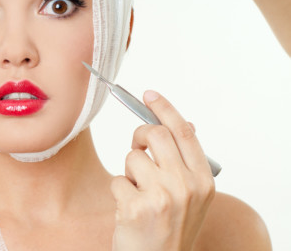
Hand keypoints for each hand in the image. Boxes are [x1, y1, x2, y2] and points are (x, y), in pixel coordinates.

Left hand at [111, 91, 214, 250]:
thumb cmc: (172, 226)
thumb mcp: (192, 196)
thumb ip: (188, 162)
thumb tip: (186, 123)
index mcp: (204, 180)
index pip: (183, 132)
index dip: (165, 109)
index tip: (149, 94)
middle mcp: (187, 186)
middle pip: (155, 135)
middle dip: (139, 136)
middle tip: (136, 149)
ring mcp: (162, 197)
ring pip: (132, 157)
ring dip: (129, 171)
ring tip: (137, 192)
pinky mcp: (137, 207)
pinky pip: (117, 180)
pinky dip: (119, 191)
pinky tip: (129, 209)